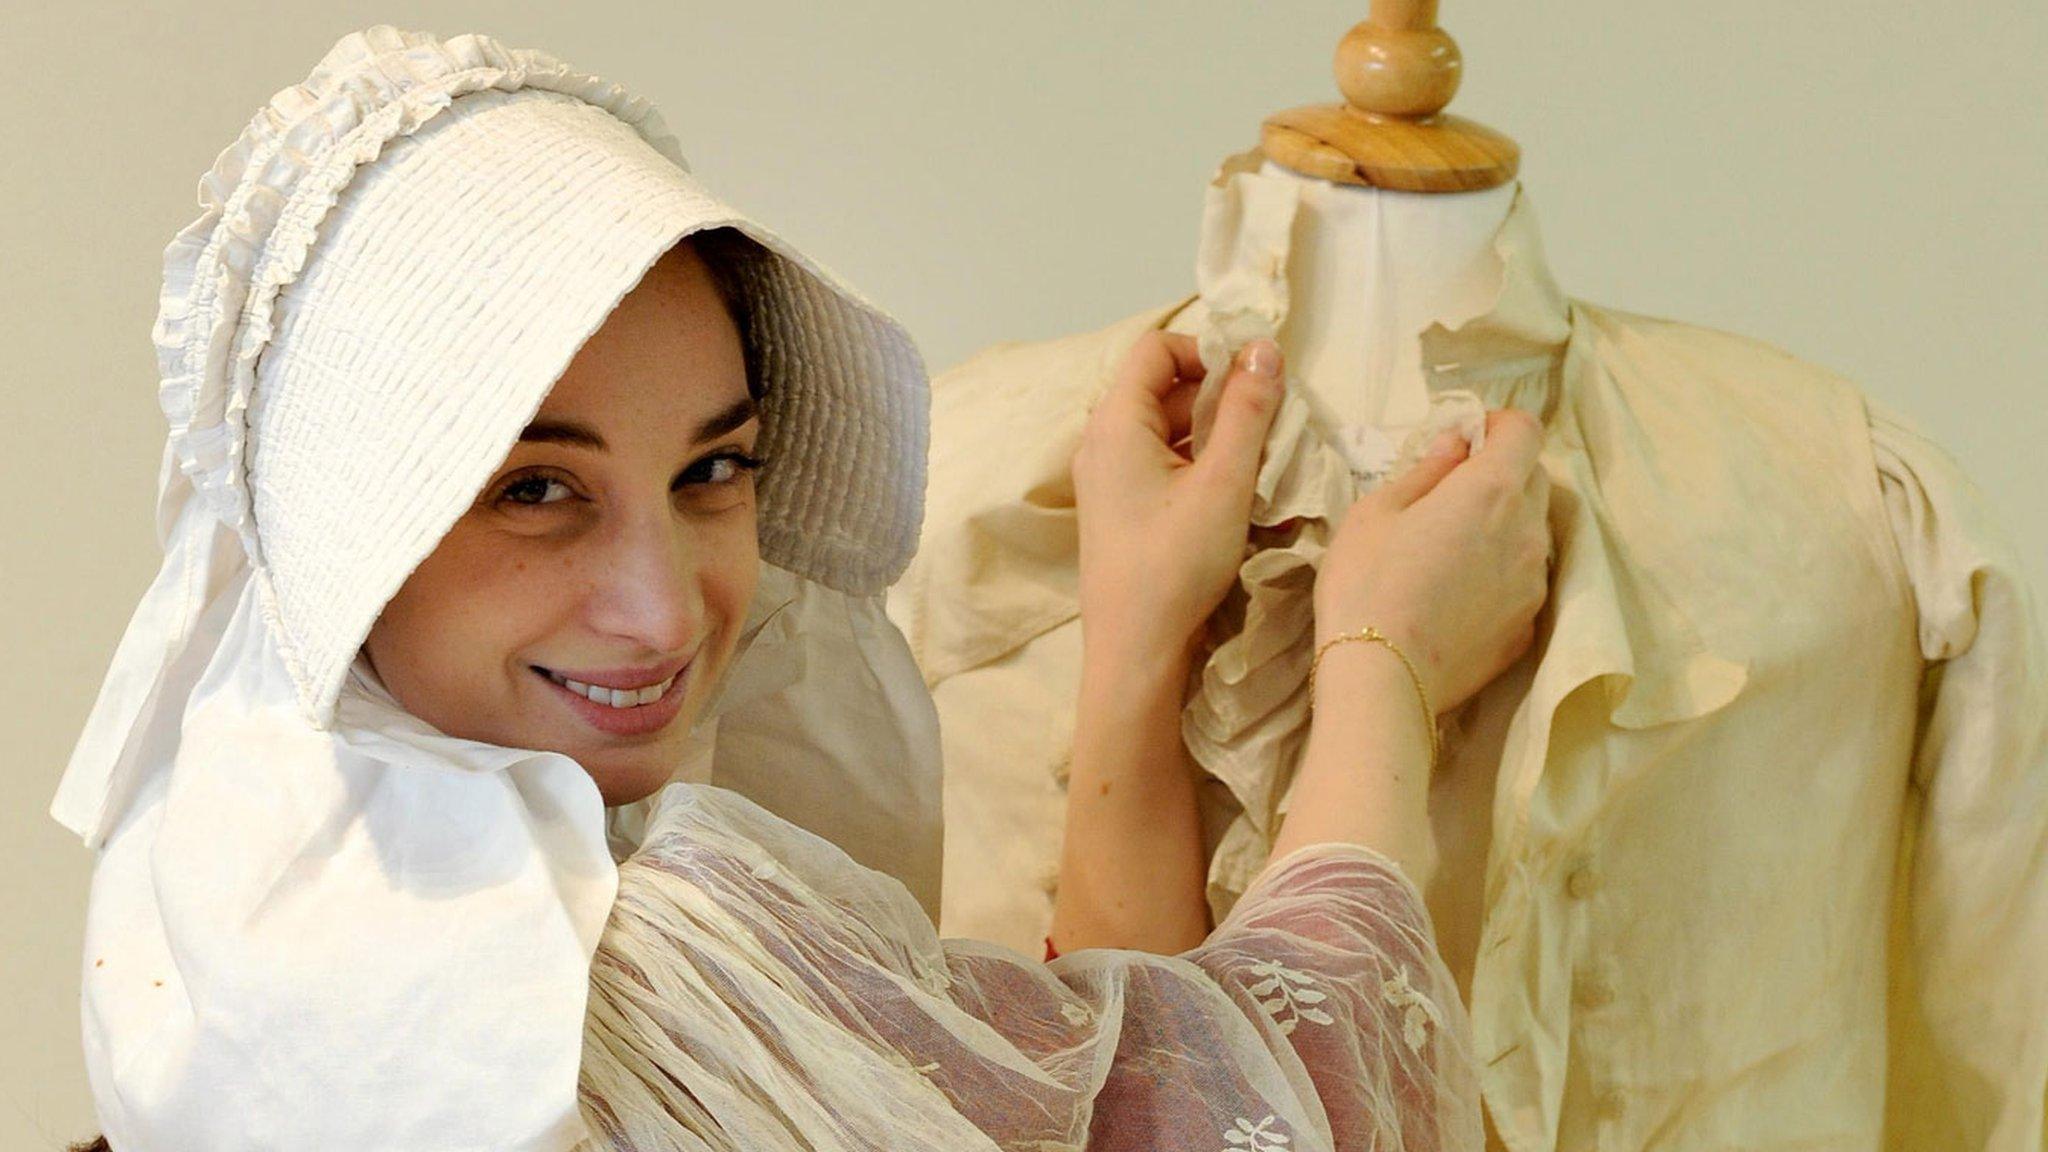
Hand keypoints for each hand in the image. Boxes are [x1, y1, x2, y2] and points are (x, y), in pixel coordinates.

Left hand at [1074, 332, 1284, 664]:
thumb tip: (1263, 349)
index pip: (1156, 348)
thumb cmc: (1176, 562)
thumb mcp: (1223, 481)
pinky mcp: (1118, 508)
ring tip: (1256, 462)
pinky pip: (1159, 463)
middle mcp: (1101, 441)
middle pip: (1162, 388)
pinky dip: (1196, 464)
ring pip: (1165, 429)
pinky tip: (1231, 492)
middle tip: (1267, 425)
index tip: (1253, 381)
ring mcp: (1106, 477)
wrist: (1135, 649)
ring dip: (1212, 434)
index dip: (1207, 352)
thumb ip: (1246, 410)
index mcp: (1115, 422)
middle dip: (1217, 396)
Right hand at [1313, 408, 1551, 714]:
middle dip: (1500, 474)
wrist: (1381, 678)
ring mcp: (1534, 583)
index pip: (1526, 431)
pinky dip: (1501, 575)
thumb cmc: (1366, 582)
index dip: (1499, 425)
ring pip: (1530, 534)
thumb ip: (1426, 471)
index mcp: (1491, 490)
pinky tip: (1458, 595)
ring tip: (1452, 551)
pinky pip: (1523, 582)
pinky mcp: (1528, 627)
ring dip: (1502, 527)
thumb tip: (1455, 444)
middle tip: (1451, 494)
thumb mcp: (1376, 511)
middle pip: (1533, 480)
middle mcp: (1528, 531)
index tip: (1468, 438)